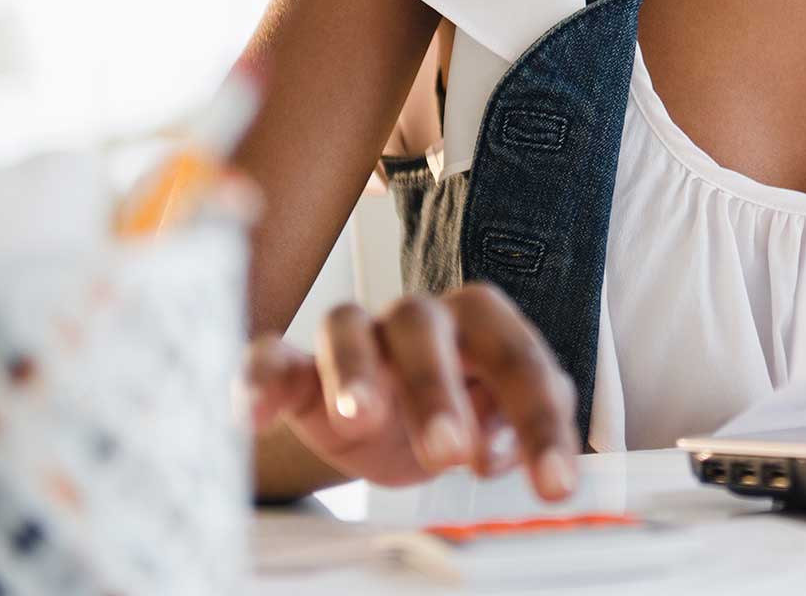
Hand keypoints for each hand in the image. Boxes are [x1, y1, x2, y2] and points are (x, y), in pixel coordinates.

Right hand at [245, 283, 577, 499]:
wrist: (379, 415)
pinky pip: (269, 358)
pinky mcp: (296, 368)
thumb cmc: (451, 409)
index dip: (539, 421)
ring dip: (354, 372)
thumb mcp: (493, 422)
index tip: (554, 485)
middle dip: (439, 389)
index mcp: (480, 325)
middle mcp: (418, 320)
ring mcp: (354, 337)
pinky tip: (251, 416)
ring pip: (348, 331)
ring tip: (360, 419)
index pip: (518, 359)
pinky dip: (258, 380)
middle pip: (428, 330)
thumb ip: (512, 427)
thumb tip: (507, 451)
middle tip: (451, 454)